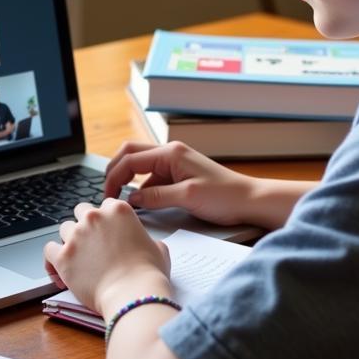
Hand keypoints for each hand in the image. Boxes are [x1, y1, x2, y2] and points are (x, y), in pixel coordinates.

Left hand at [44, 199, 170, 314]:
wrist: (133, 294)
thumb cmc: (147, 274)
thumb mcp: (158, 248)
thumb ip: (146, 239)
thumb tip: (145, 244)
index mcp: (118, 210)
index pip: (105, 205)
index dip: (106, 219)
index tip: (107, 231)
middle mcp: (94, 217)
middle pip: (81, 211)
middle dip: (86, 224)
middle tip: (92, 242)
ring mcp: (76, 235)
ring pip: (64, 229)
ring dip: (70, 240)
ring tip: (77, 257)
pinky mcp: (63, 256)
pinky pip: (48, 249)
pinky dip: (52, 258)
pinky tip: (59, 268)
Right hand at [103, 141, 259, 227]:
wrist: (249, 200)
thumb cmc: (224, 196)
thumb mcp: (186, 198)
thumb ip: (156, 197)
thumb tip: (131, 200)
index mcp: (171, 153)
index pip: (130, 159)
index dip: (114, 177)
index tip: (108, 196)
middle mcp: (171, 153)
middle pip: (131, 154)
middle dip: (116, 171)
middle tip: (108, 192)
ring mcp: (175, 163)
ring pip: (141, 167)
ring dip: (130, 182)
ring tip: (123, 202)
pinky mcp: (179, 175)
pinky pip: (153, 178)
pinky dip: (144, 189)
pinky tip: (144, 205)